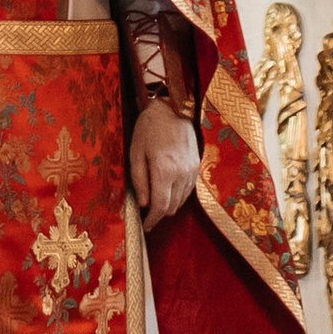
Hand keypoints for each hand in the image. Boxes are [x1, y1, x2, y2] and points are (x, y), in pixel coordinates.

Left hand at [130, 103, 199, 225]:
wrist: (172, 108)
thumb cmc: (149, 128)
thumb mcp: (135, 152)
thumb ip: (139, 180)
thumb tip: (143, 204)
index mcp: (164, 170)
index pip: (160, 207)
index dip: (152, 220)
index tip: (145, 226)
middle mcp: (182, 173)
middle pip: (172, 207)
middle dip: (159, 214)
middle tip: (147, 213)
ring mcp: (192, 170)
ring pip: (181, 201)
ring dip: (169, 205)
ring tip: (156, 200)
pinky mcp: (197, 166)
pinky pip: (188, 190)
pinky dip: (177, 195)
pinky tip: (167, 188)